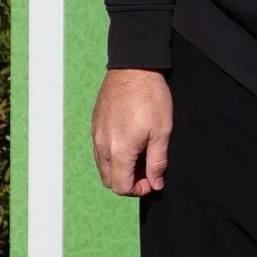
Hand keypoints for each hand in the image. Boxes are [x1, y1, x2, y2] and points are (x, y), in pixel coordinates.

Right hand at [91, 68, 172, 197]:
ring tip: (140, 155)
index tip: (152, 180)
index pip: (121, 186)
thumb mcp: (162, 132)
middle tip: (147, 170)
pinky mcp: (95, 123)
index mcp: (119, 150)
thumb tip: (156, 183)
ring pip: (102, 165)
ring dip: (119, 168)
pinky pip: (99, 149)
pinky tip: (129, 141)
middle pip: (109, 179)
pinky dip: (112, 154)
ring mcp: (95, 134)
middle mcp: (102, 145)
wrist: (134, 67)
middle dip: (127, 181)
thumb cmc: (151, 97)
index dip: (138, 190)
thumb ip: (157, 162)